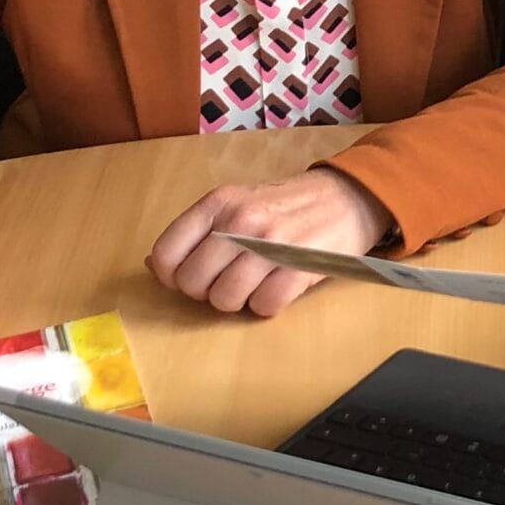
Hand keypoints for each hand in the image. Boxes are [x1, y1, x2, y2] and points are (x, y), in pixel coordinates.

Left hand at [146, 167, 392, 317]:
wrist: (348, 198)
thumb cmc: (286, 206)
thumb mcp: (237, 204)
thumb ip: (199, 232)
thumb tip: (155, 266)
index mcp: (219, 202)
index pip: (167, 253)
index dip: (174, 276)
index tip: (193, 277)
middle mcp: (240, 219)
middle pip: (193, 283)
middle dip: (208, 291)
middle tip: (231, 280)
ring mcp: (271, 244)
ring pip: (225, 299)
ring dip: (239, 300)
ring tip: (257, 282)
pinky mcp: (299, 267)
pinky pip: (263, 306)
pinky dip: (268, 304)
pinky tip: (279, 285)